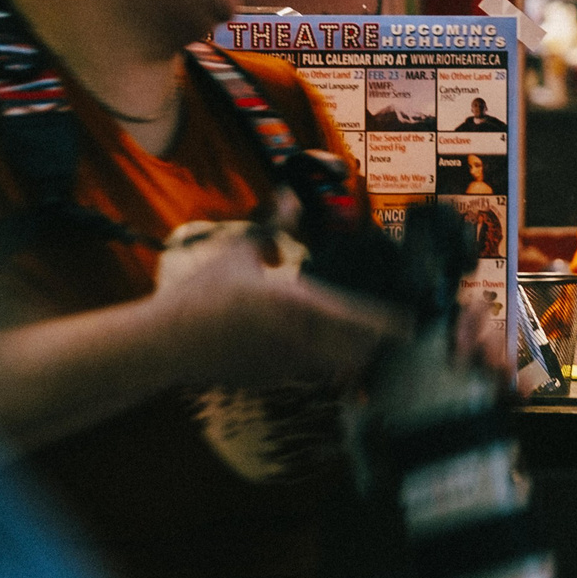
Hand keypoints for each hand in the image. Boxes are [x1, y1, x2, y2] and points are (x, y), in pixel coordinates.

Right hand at [152, 220, 402, 392]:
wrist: (167, 343)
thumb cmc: (201, 294)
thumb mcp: (239, 251)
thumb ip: (272, 226)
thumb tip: (291, 195)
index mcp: (292, 302)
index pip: (355, 317)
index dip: (387, 324)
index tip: (409, 323)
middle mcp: (296, 339)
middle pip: (355, 352)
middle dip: (375, 345)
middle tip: (387, 334)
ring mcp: (285, 366)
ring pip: (335, 368)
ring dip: (350, 358)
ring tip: (360, 344)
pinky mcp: (272, 382)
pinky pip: (308, 376)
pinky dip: (320, 366)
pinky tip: (315, 352)